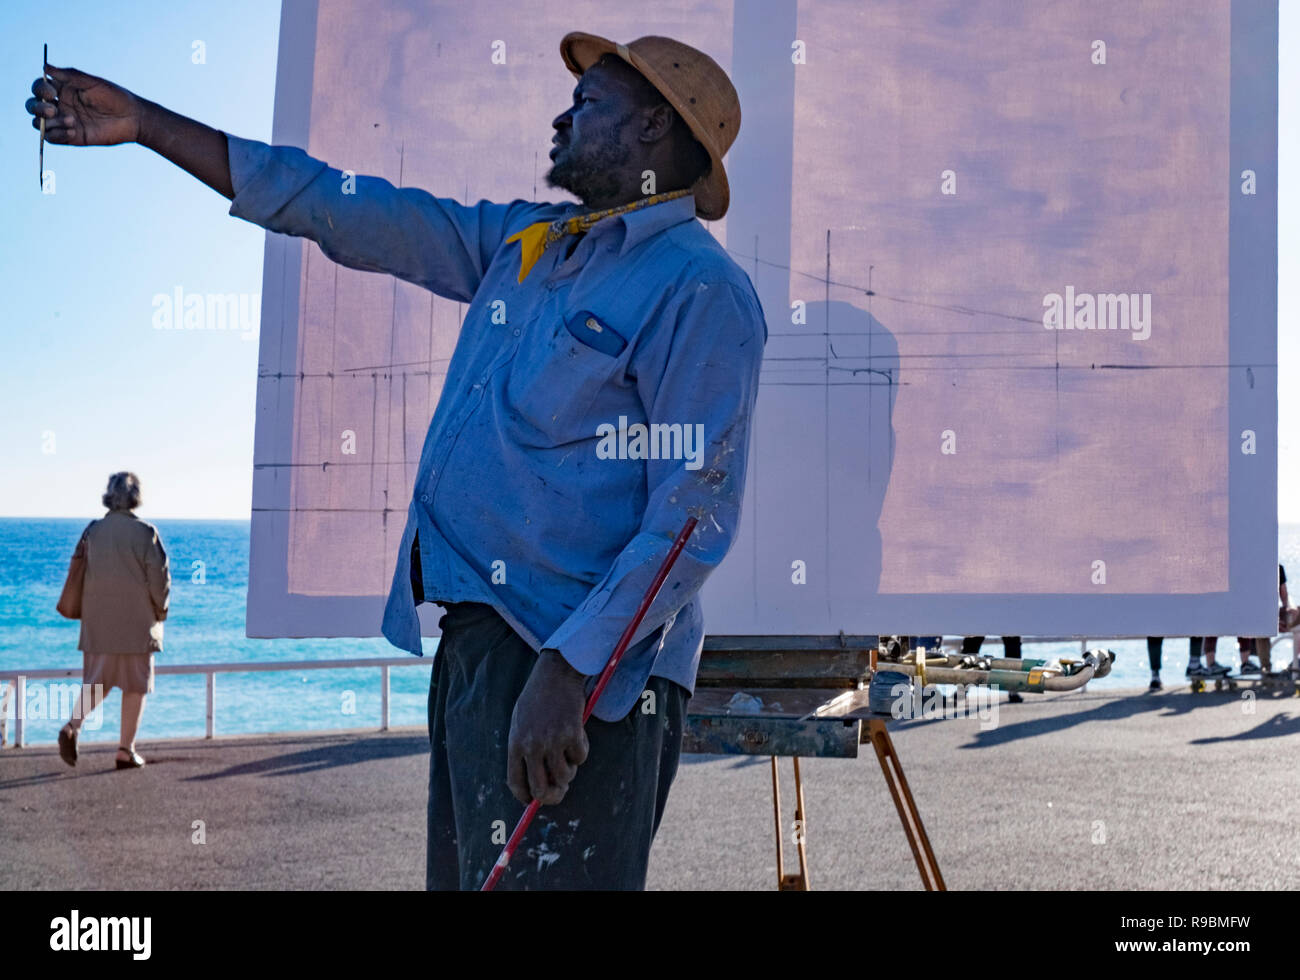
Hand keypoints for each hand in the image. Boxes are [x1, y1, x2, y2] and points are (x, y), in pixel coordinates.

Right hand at [27, 64, 141, 145]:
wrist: (133, 119)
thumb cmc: (115, 97)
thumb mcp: (92, 83)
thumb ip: (68, 75)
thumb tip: (44, 66)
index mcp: (63, 89)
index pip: (39, 88)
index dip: (39, 89)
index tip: (51, 92)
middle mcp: (60, 105)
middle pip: (34, 106)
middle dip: (38, 107)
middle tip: (54, 109)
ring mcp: (65, 122)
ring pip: (40, 123)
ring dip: (49, 122)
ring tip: (72, 121)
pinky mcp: (72, 137)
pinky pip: (53, 138)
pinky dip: (57, 135)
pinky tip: (73, 132)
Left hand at [507, 649, 589, 805]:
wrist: (555, 674)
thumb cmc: (537, 698)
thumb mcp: (521, 723)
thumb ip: (525, 750)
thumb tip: (537, 782)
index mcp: (515, 744)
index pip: (516, 783)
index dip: (526, 797)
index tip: (534, 801)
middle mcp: (532, 746)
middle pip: (542, 790)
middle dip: (553, 796)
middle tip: (561, 791)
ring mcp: (553, 741)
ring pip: (565, 776)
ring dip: (569, 769)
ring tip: (567, 749)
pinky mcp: (573, 734)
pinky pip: (581, 758)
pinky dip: (581, 751)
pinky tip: (577, 734)